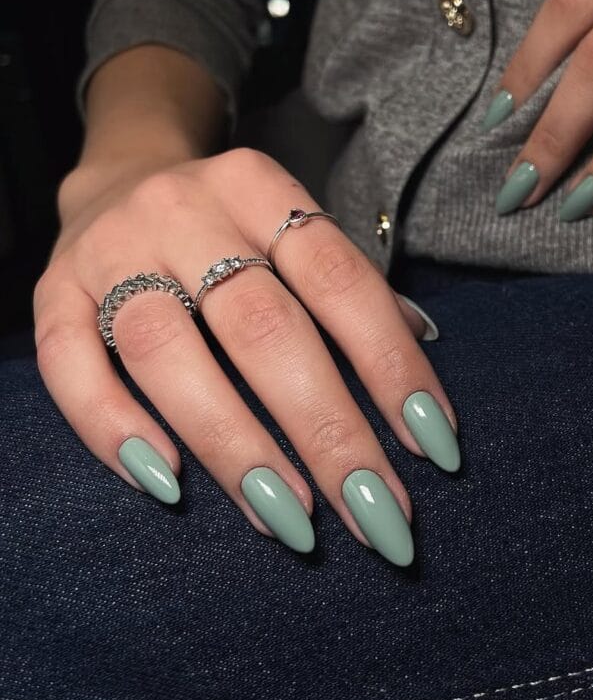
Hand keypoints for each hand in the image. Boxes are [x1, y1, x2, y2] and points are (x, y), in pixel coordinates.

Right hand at [35, 147, 458, 565]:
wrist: (118, 180)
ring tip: (291, 519)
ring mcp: (109, 249)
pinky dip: (114, 428)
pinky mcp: (51, 291)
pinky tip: (168, 484)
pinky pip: (70, 363)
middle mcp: (183, 210)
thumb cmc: (231, 229)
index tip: (433, 445)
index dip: (390, 363)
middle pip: (262, 326)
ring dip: (233, 444)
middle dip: (327, 430)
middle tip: (376, 513)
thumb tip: (419, 363)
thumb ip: (350, 290)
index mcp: (259, 188)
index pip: (339, 278)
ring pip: (165, 350)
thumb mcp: (292, 233)